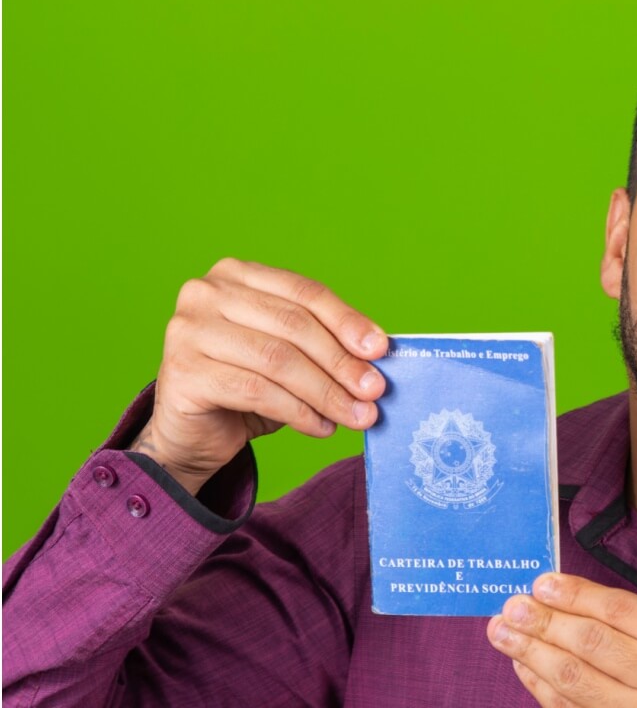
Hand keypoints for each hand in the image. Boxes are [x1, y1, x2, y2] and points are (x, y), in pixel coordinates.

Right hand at [130, 258, 386, 494]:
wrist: (191, 434)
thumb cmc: (245, 389)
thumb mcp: (289, 356)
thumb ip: (323, 344)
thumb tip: (377, 354)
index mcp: (237, 274)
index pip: (304, 292)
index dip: (347, 320)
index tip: (381, 350)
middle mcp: (206, 292)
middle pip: (294, 325)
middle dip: (341, 362)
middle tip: (374, 392)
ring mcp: (188, 330)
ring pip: (278, 360)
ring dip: (326, 392)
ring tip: (357, 416)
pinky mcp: (183, 371)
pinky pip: (256, 391)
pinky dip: (298, 412)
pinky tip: (321, 427)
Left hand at [487, 573, 636, 706]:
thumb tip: (566, 599)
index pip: (623, 611)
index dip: (577, 595)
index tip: (542, 584)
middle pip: (594, 643)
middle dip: (546, 621)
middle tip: (513, 607)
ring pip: (576, 679)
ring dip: (532, 652)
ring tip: (503, 633)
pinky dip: (541, 687)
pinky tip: (524, 667)